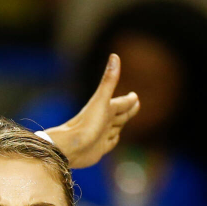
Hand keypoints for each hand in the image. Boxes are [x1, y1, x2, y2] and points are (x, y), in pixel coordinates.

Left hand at [45, 54, 141, 168]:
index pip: (122, 103)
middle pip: (120, 114)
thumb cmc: (86, 124)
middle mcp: (104, 121)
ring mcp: (101, 135)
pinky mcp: (99, 148)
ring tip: (124, 119)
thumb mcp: (101, 101)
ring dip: (120, 124)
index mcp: (106, 109)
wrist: (70, 148)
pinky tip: (113, 138)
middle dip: (128, 109)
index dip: (129, 100)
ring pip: (115, 128)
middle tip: (136, 103)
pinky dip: (114, 139)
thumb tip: (114, 56)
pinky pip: (110, 142)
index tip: (135, 96)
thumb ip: (109, 81)